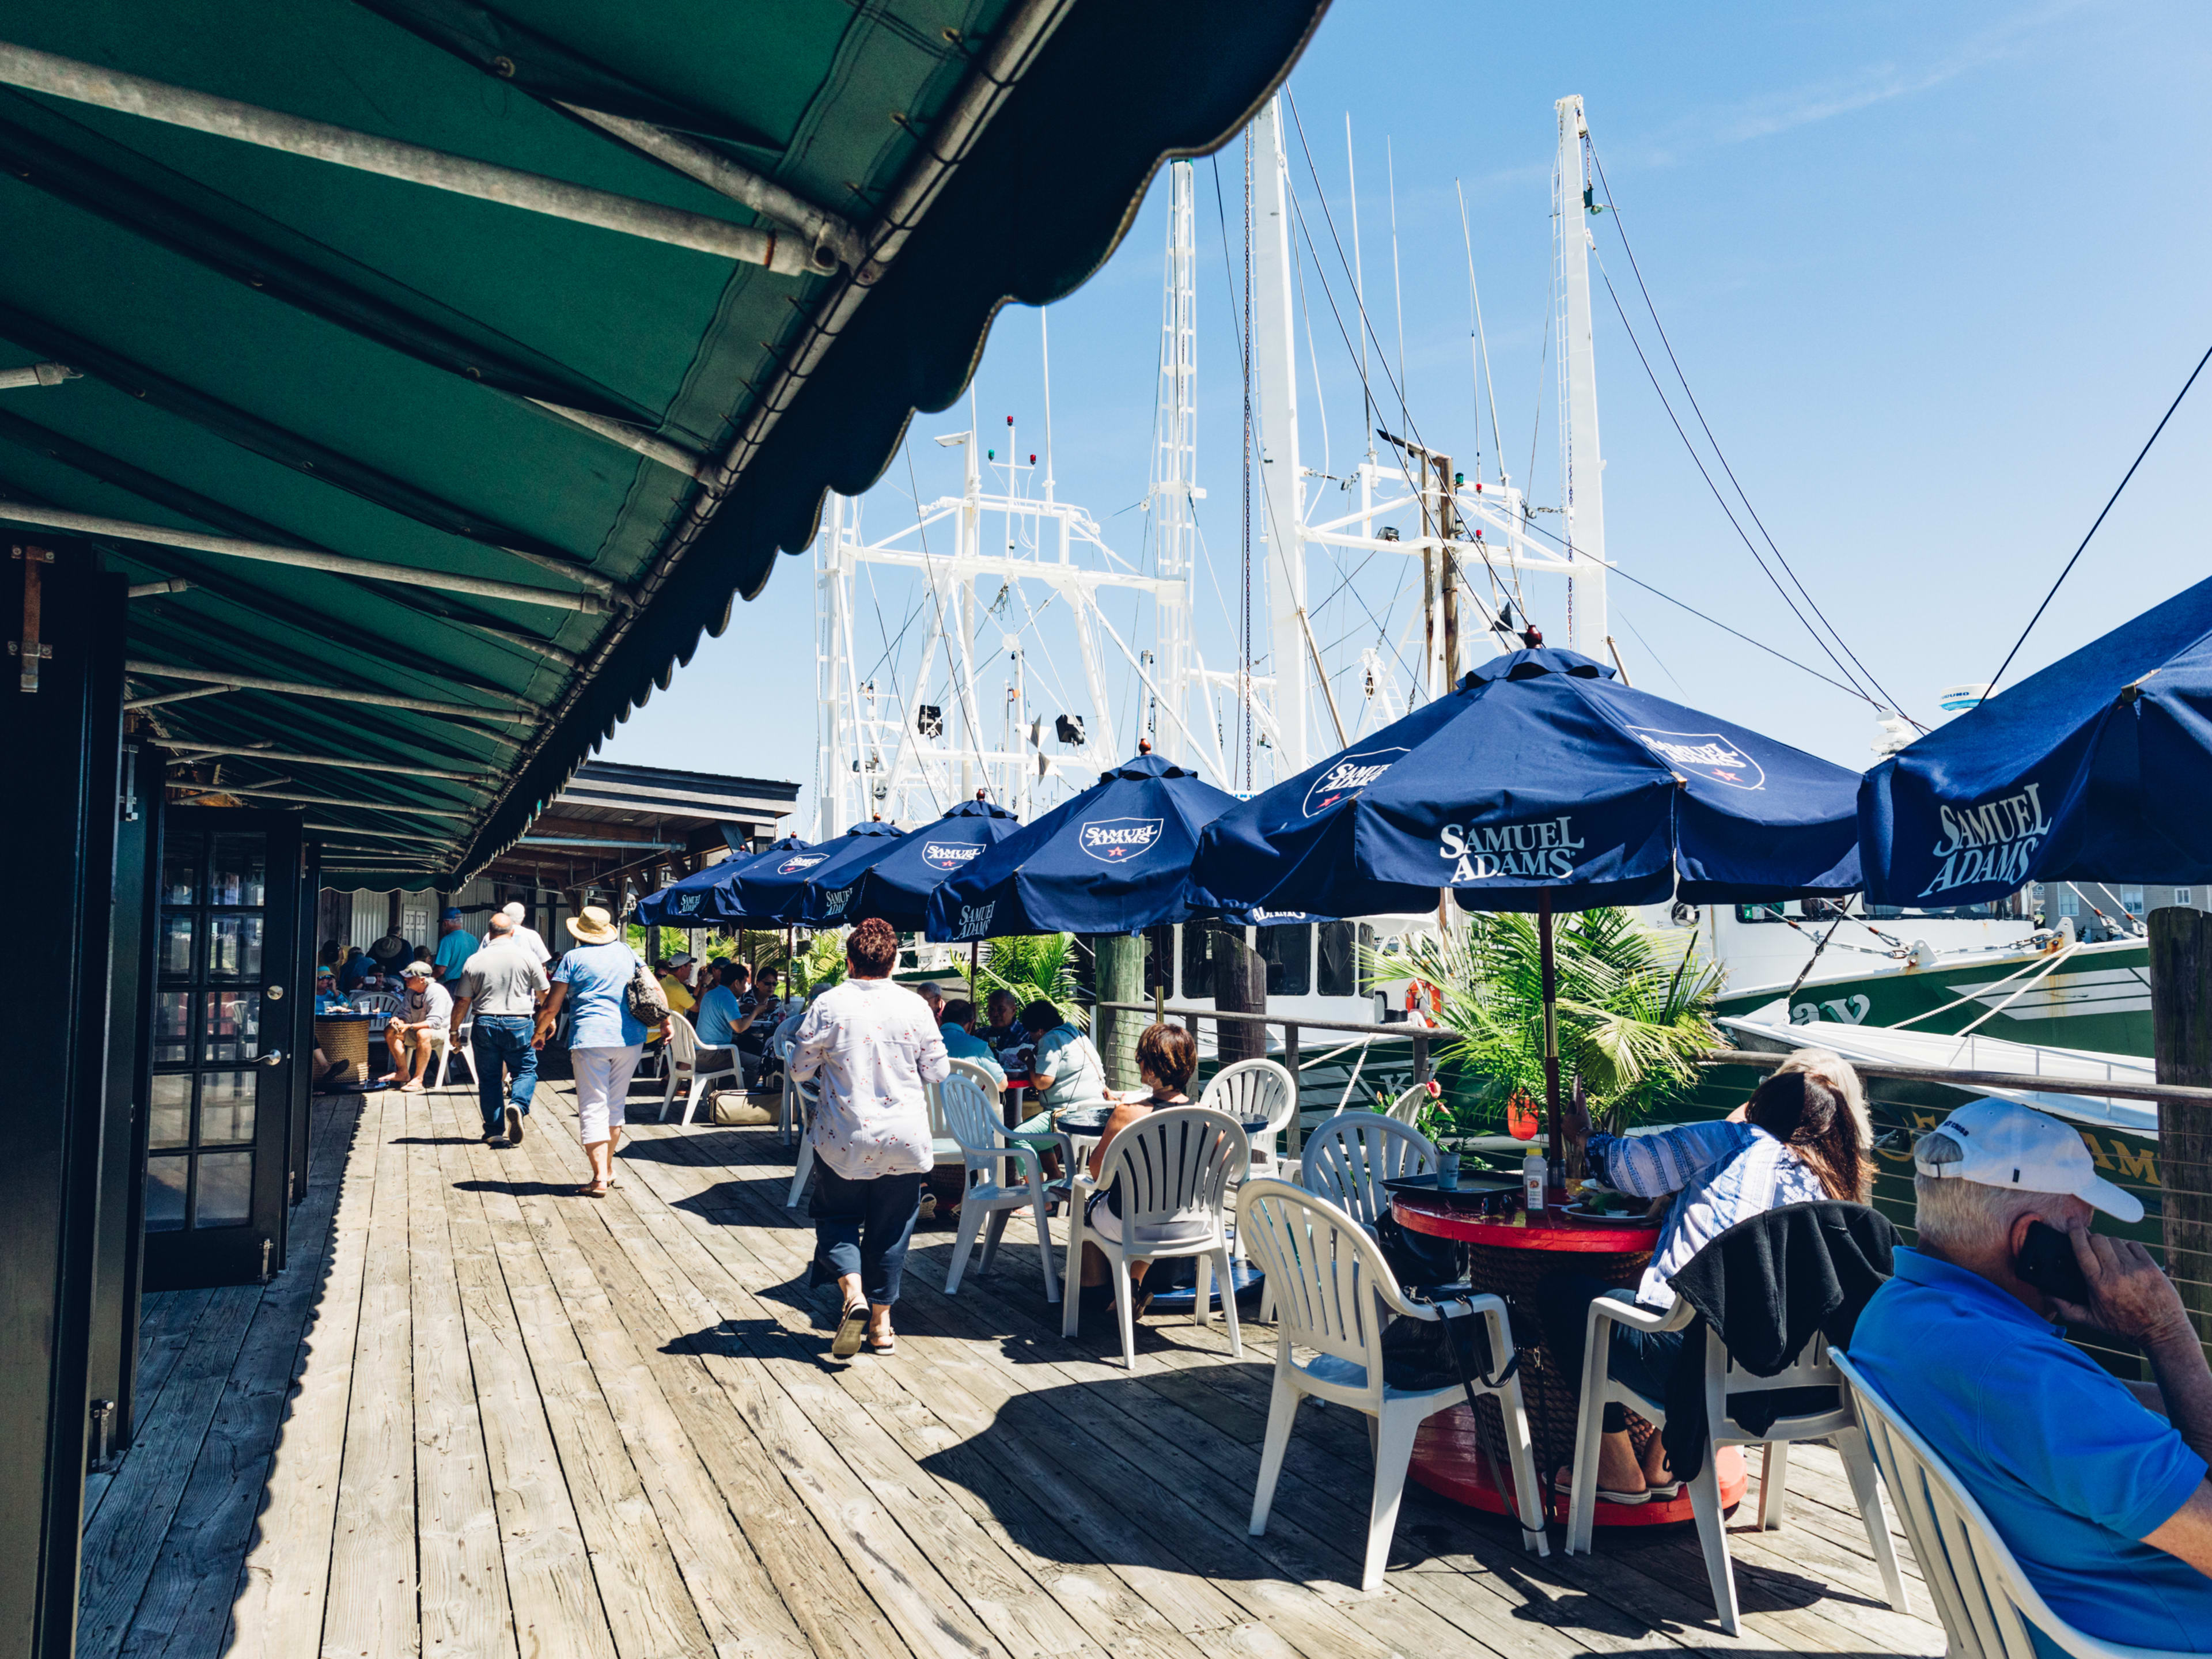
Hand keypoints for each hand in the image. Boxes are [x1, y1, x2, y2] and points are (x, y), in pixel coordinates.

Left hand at [531, 1026, 548, 1049]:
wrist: (540, 1031)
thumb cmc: (542, 1033)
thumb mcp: (543, 1038)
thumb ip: (543, 1041)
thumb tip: (544, 1044)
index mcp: (537, 1037)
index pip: (538, 1042)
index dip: (540, 1045)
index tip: (543, 1047)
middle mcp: (534, 1039)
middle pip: (536, 1044)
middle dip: (539, 1047)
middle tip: (541, 1049)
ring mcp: (533, 1040)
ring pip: (534, 1045)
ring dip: (537, 1047)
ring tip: (540, 1049)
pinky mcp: (532, 1041)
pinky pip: (532, 1045)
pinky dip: (535, 1047)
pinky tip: (538, 1048)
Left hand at [1558, 1088, 1592, 1155]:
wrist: (1585, 1139)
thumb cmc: (1585, 1125)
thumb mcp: (1584, 1113)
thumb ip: (1582, 1103)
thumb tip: (1581, 1093)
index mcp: (1567, 1115)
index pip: (1569, 1107)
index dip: (1572, 1104)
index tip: (1573, 1102)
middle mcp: (1563, 1122)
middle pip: (1567, 1115)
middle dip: (1570, 1114)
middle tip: (1575, 1113)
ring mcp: (1563, 1130)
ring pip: (1566, 1123)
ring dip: (1570, 1122)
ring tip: (1576, 1121)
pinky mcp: (1565, 1136)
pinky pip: (1567, 1130)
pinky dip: (1570, 1129)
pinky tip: (1575, 1129)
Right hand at [2053, 1221, 2194, 1344]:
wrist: (2163, 1332)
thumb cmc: (2126, 1326)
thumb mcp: (2093, 1321)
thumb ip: (2066, 1308)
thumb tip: (2045, 1295)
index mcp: (2098, 1285)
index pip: (2082, 1249)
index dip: (2075, 1232)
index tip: (2071, 1223)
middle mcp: (2116, 1273)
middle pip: (2097, 1239)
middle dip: (2091, 1238)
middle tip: (2090, 1244)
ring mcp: (2135, 1268)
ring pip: (2115, 1240)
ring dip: (2109, 1245)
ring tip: (2110, 1257)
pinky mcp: (2150, 1266)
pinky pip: (2133, 1244)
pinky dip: (2127, 1248)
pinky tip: (2126, 1259)